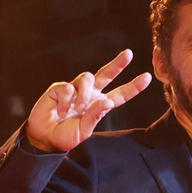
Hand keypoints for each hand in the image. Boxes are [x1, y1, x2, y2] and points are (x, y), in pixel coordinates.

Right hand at [25, 49, 150, 152]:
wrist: (44, 138)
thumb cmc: (65, 136)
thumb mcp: (84, 132)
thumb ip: (95, 116)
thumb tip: (108, 101)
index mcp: (99, 106)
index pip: (120, 95)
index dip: (133, 87)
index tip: (147, 77)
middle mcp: (89, 95)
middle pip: (106, 75)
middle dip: (117, 64)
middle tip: (128, 54)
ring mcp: (74, 90)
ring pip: (87, 78)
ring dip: (84, 95)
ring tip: (78, 110)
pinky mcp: (59, 88)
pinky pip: (67, 87)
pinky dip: (65, 101)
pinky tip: (60, 111)